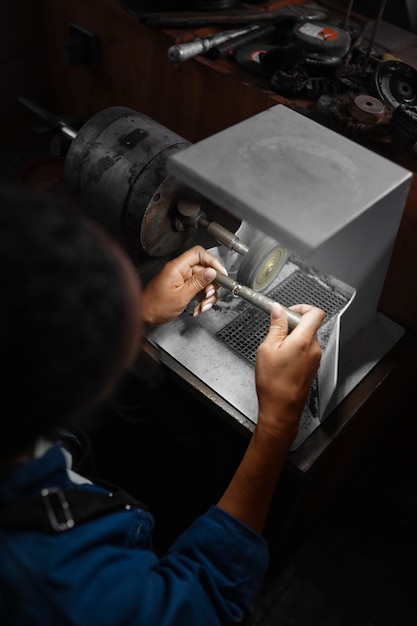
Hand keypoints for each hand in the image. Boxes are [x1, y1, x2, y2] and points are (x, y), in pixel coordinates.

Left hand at [141, 245, 226, 325]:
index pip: (199, 253)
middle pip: (203, 270)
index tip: (220, 273)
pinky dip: (200, 299)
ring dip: (206, 296)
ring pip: (202, 282)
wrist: (142, 316)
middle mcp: (179, 270)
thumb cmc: (155, 307)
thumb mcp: (182, 296)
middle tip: (210, 296)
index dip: (212, 262)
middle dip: (210, 285)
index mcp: (177, 267)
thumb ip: (199, 282)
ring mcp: (180, 279)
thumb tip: (212, 272)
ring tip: (203, 307)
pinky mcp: (180, 287)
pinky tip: (198, 308)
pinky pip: (196, 289)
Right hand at [255, 302, 324, 443]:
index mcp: (304, 340)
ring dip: (292, 337)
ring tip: (276, 349)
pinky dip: (294, 348)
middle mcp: (314, 348)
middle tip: (275, 331)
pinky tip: (281, 359)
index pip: (314, 312)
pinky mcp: (312, 366)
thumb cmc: (274, 384)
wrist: (281, 408)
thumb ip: (275, 326)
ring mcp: (315, 358)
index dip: (300, 307)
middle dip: (292, 324)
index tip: (286, 312)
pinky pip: (305, 349)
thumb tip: (277, 309)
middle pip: (309, 324)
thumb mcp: (267, 348)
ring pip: (306, 337)